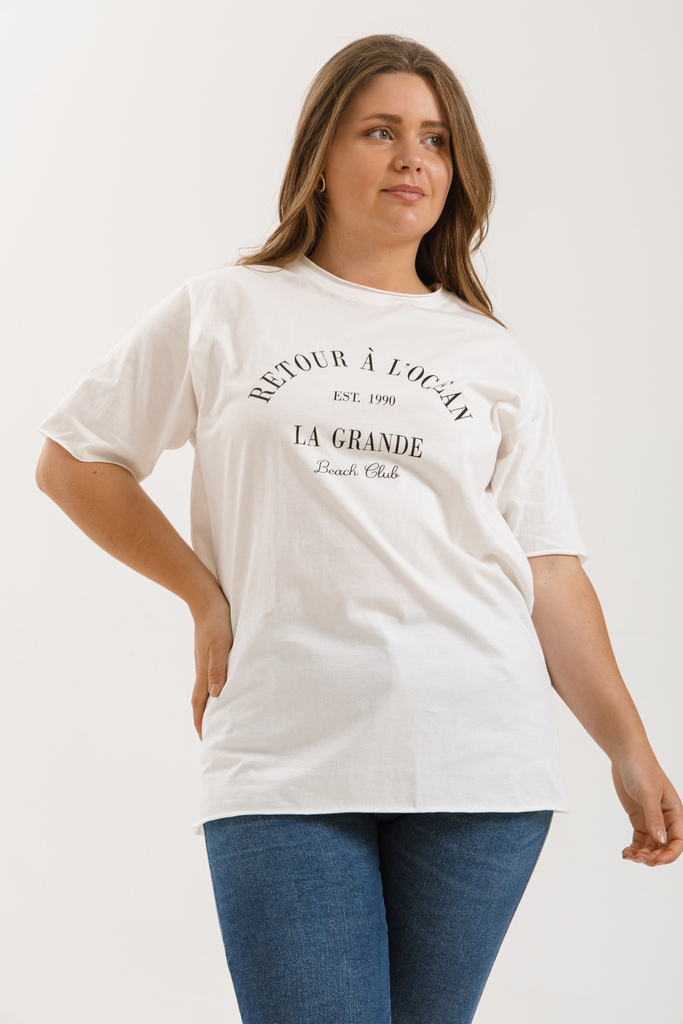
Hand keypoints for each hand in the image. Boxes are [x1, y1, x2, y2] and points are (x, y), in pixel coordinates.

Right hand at [189, 589, 232, 739]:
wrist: (205, 599)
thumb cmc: (217, 621)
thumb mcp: (221, 645)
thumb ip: (218, 669)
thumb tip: (216, 695)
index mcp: (203, 672)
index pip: (200, 704)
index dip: (201, 723)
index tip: (205, 740)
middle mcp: (201, 669)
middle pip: (200, 701)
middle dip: (203, 720)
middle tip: (210, 736)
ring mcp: (203, 661)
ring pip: (205, 690)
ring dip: (208, 706)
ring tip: (217, 718)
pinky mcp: (208, 653)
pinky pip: (209, 678)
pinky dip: (213, 690)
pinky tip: (221, 688)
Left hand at [611, 752, 682, 865]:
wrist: (626, 756)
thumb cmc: (642, 769)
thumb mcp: (648, 793)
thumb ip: (654, 817)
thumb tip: (661, 840)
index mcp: (675, 813)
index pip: (678, 840)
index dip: (670, 854)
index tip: (657, 860)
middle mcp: (666, 819)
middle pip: (664, 847)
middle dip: (654, 857)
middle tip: (639, 858)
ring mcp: (651, 820)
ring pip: (651, 846)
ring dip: (643, 855)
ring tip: (629, 855)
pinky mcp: (639, 819)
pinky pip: (640, 840)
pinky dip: (634, 848)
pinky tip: (626, 852)